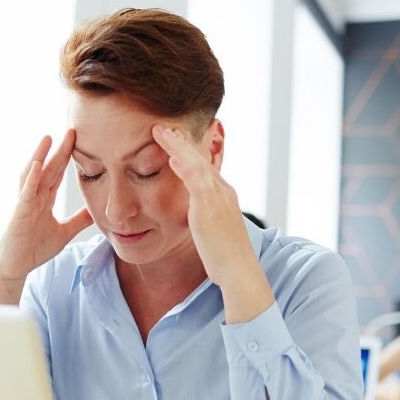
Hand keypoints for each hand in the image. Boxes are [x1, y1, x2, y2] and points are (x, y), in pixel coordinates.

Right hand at [0, 130, 92, 303]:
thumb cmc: (33, 248)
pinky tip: (36, 166)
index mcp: (45, 199)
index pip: (58, 174)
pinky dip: (30, 179)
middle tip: (72, 130)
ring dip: (39, 156)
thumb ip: (78, 221)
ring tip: (48, 138)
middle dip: (59, 150)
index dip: (68, 158)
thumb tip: (96, 211)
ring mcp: (25, 204)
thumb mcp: (64, 233)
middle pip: (48, 169)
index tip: (80, 140)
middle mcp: (34, 197)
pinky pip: (25, 194)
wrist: (15, 266)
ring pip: (33, 175)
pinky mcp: (19, 214)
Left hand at [151, 124, 272, 322]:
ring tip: (161, 132)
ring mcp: (218, 197)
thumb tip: (196, 217)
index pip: (203, 167)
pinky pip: (196, 180)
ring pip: (197, 163)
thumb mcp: (213, 232)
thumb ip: (204, 218)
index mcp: (223, 196)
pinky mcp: (210, 207)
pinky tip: (171, 157)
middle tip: (163, 128)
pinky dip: (184, 166)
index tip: (172, 142)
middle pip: (200, 159)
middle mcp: (223, 191)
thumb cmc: (225, 258)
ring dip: (178, 146)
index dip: (188, 153)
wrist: (239, 271)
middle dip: (181, 142)